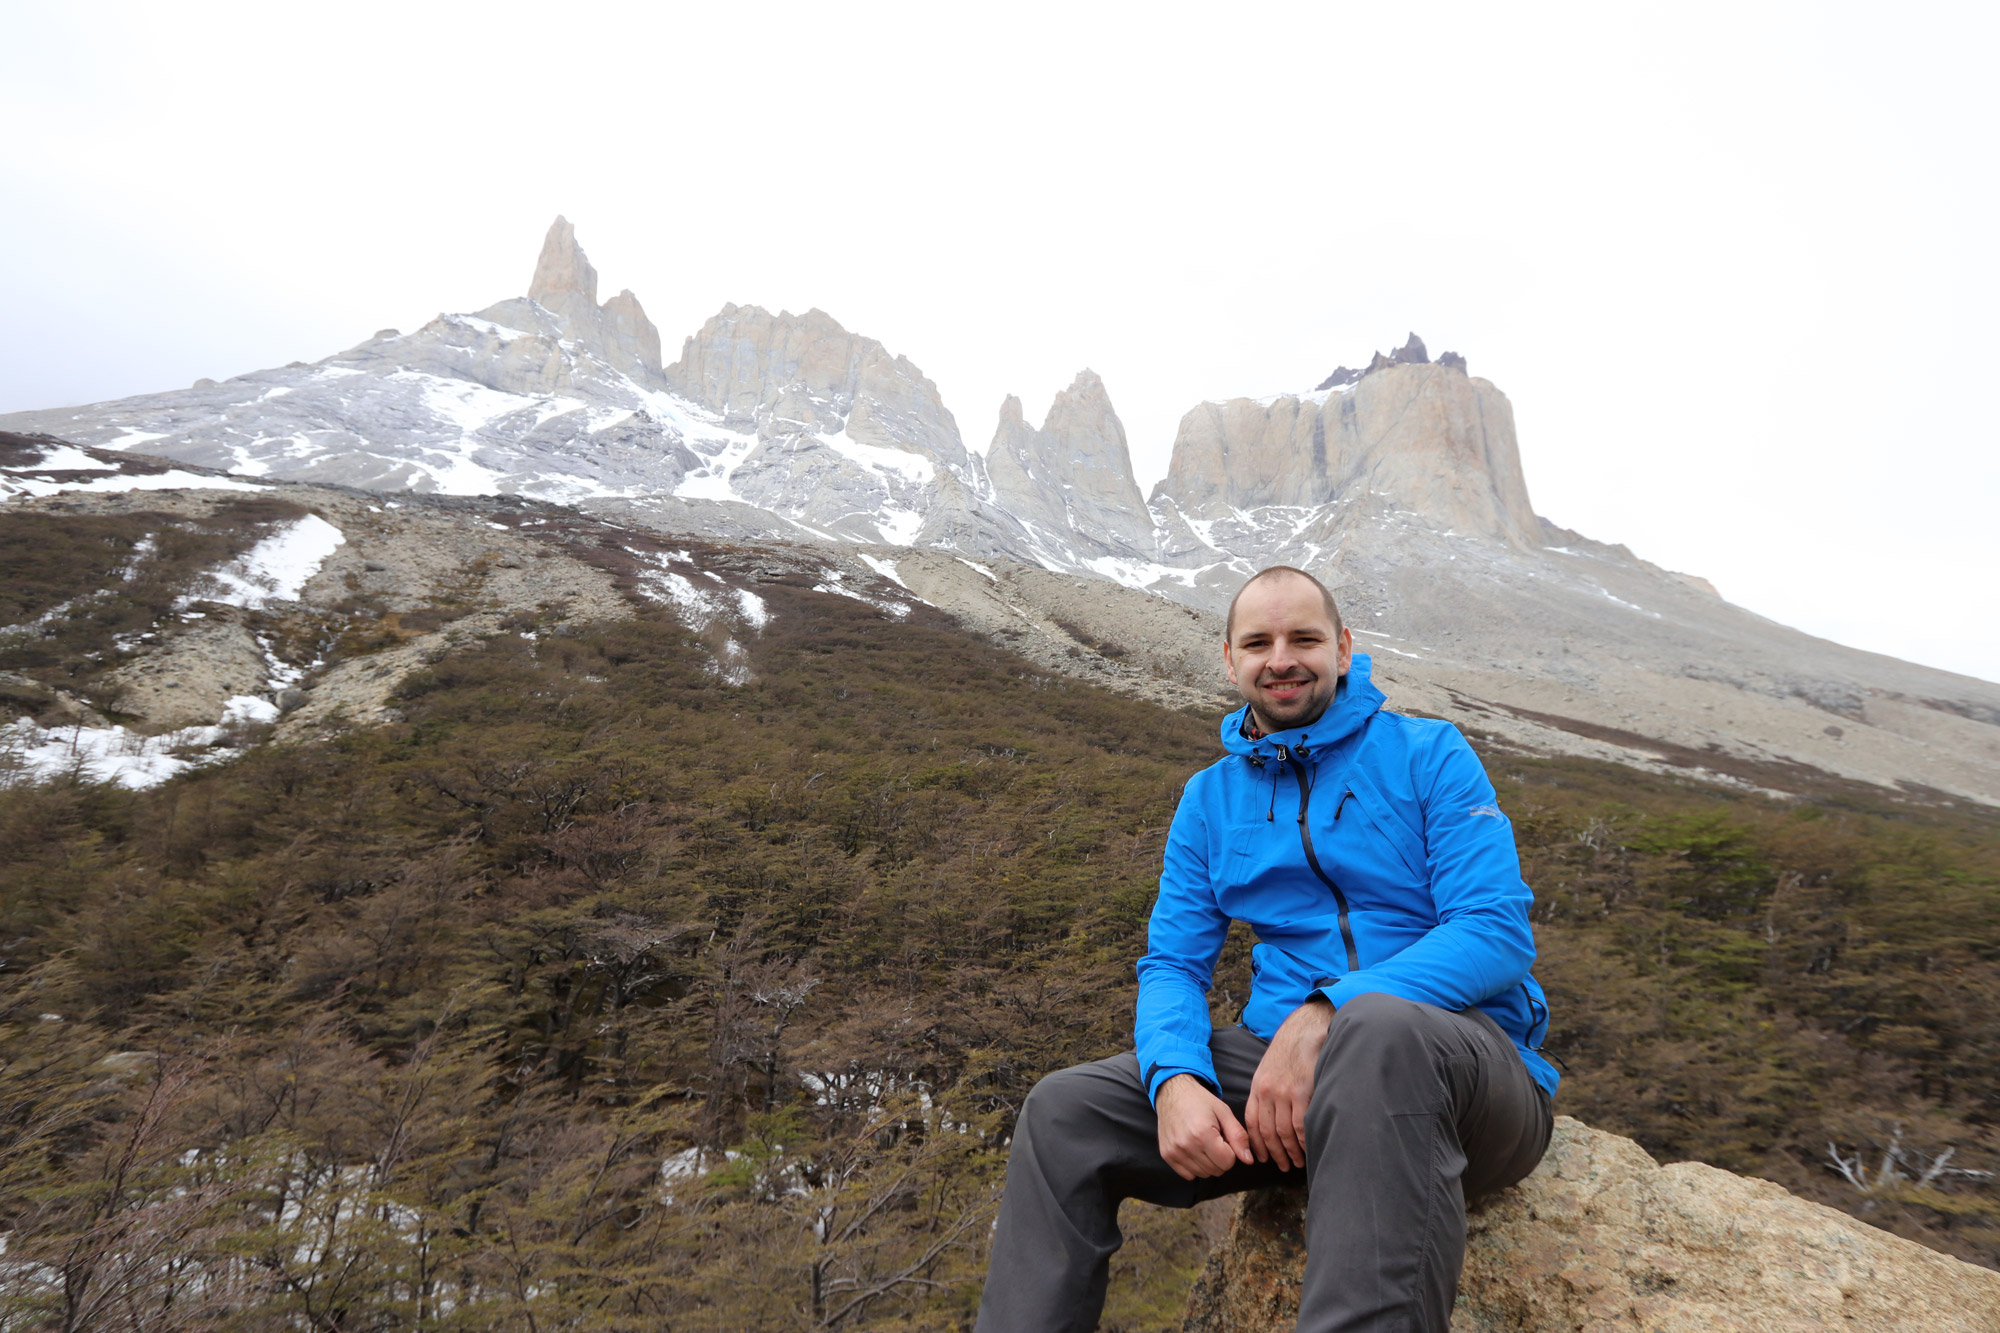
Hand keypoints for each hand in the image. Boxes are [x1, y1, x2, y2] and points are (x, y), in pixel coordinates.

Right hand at [1155, 1074, 1253, 1180]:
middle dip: (1220, 1157)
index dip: (1231, 1151)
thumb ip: (1238, 1136)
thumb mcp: (1224, 1112)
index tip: (1223, 1138)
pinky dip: (1195, 1166)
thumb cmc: (1199, 1101)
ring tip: (1203, 1142)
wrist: (1172, 1092)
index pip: (1228, 1162)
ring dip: (1208, 1162)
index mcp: (1202, 1133)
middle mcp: (1186, 1145)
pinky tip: (1193, 1149)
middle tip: (1213, 1139)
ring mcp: (1174, 1152)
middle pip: (1216, 1170)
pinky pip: (1189, 1175)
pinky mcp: (1167, 1155)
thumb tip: (1248, 1160)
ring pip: (1203, 1174)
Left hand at [1246, 995, 1333, 1171]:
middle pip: (1267, 1132)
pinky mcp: (1302, 1092)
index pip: (1251, 1123)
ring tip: (1297, 1162)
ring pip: (1284, 1132)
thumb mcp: (1268, 1069)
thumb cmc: (1289, 1051)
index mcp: (1257, 1087)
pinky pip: (1301, 1124)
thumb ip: (1266, 1092)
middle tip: (1283, 1166)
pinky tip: (1307, 1149)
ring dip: (1291, 1151)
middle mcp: (1267, 1092)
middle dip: (1275, 1153)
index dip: (1256, 1144)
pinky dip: (1303, 1141)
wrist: (1305, 1029)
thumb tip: (1269, 1118)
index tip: (1262, 1158)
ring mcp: (1284, 1093)